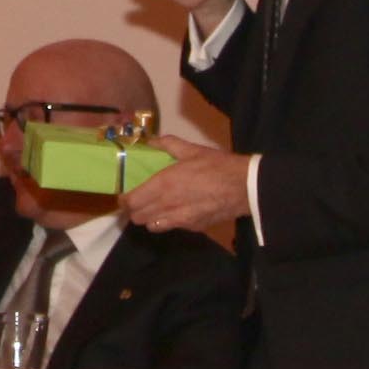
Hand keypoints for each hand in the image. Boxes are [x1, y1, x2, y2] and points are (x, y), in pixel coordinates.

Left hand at [120, 140, 249, 241]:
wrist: (244, 187)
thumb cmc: (217, 166)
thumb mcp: (192, 150)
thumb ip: (168, 144)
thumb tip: (151, 140)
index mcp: (164, 185)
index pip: (132, 201)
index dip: (124, 200)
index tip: (124, 194)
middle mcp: (167, 205)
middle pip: (138, 217)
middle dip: (134, 210)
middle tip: (137, 200)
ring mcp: (180, 220)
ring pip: (151, 226)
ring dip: (148, 218)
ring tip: (153, 208)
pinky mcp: (192, 227)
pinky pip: (170, 228)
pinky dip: (166, 222)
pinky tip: (173, 212)